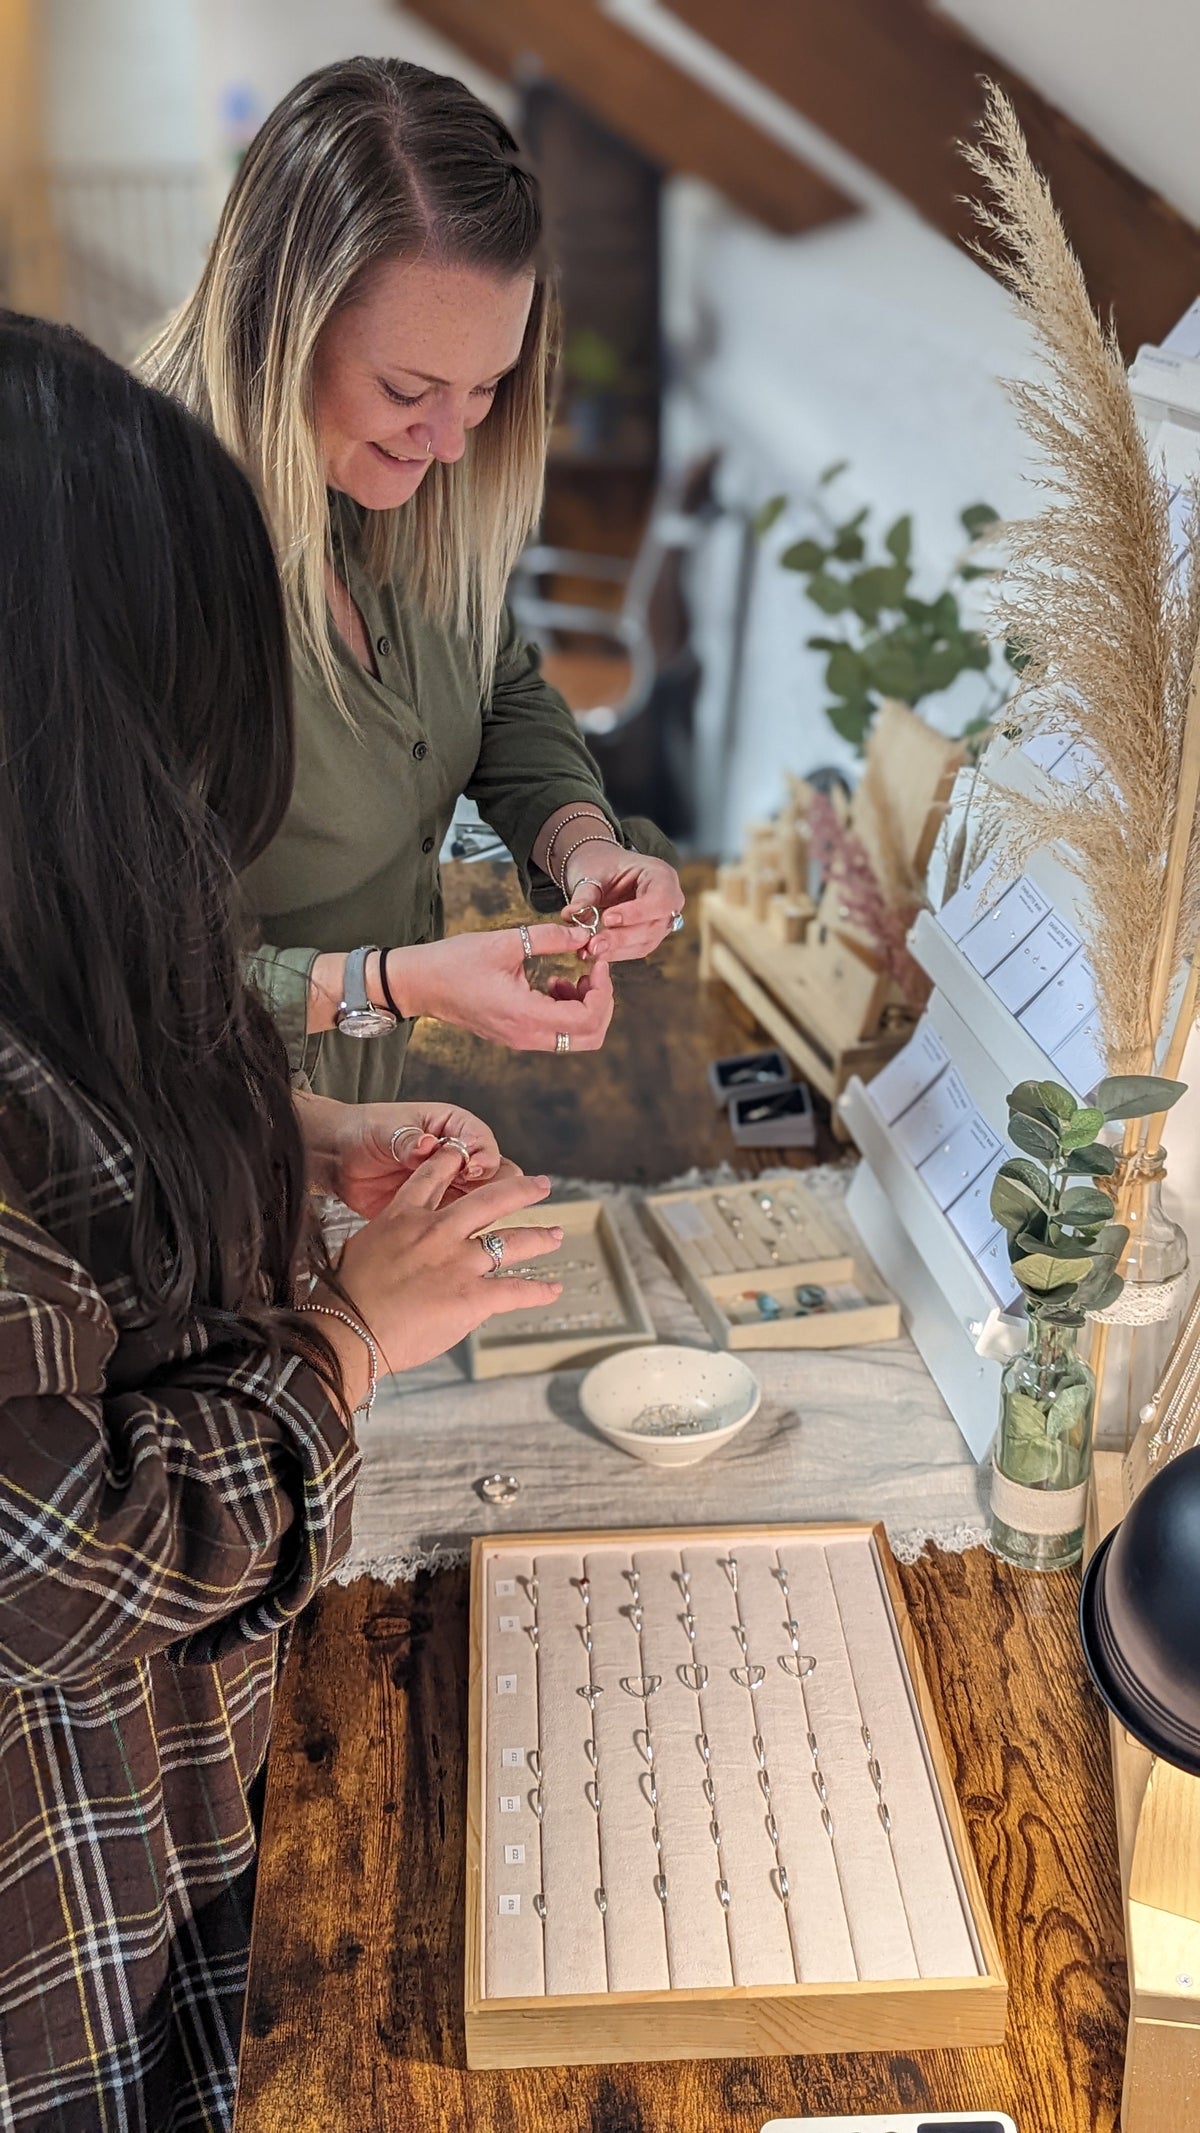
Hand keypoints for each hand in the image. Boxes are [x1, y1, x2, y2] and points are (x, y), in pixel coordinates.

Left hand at [324, 1100, 505, 1217]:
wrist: (336, 1158)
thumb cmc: (363, 1131)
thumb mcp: (385, 1129)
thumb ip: (407, 1139)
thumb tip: (425, 1145)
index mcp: (453, 1126)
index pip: (482, 1142)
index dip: (483, 1156)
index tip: (471, 1169)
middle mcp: (459, 1156)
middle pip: (495, 1172)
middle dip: (492, 1187)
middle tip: (474, 1199)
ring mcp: (451, 1184)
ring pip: (484, 1200)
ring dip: (481, 1212)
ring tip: (467, 1222)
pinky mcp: (438, 1209)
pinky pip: (460, 1220)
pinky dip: (463, 1229)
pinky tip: (455, 1238)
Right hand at [332, 1147, 564, 1375]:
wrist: (347, 1331)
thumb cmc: (343, 1297)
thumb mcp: (360, 1248)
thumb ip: (390, 1239)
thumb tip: (401, 1250)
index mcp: (404, 1216)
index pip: (435, 1176)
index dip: (456, 1161)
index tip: (471, 1154)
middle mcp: (437, 1231)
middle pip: (490, 1199)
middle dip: (521, 1189)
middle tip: (541, 1184)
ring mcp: (458, 1262)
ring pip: (511, 1241)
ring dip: (539, 1237)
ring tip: (555, 1235)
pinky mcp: (473, 1296)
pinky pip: (516, 1290)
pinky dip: (539, 1290)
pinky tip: (553, 1289)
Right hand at [387, 925, 613, 1050]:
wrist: (419, 984)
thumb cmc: (454, 962)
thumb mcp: (504, 942)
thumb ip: (549, 937)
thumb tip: (583, 934)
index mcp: (526, 1015)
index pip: (587, 1019)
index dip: (603, 990)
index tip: (597, 962)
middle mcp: (527, 1035)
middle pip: (590, 1037)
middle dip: (601, 1003)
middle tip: (593, 971)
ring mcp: (521, 1039)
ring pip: (576, 1038)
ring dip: (584, 1007)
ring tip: (572, 976)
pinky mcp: (516, 1035)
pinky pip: (556, 1033)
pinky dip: (566, 1011)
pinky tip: (554, 984)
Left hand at [564, 845, 684, 961]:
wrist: (606, 872)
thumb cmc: (604, 867)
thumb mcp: (593, 874)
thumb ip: (585, 896)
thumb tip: (571, 916)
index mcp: (662, 875)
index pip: (659, 899)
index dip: (635, 913)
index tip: (608, 919)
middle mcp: (670, 900)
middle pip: (653, 926)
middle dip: (621, 938)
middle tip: (593, 945)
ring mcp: (663, 920)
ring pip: (646, 942)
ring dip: (617, 950)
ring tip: (590, 950)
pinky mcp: (652, 936)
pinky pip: (637, 950)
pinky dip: (616, 953)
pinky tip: (597, 953)